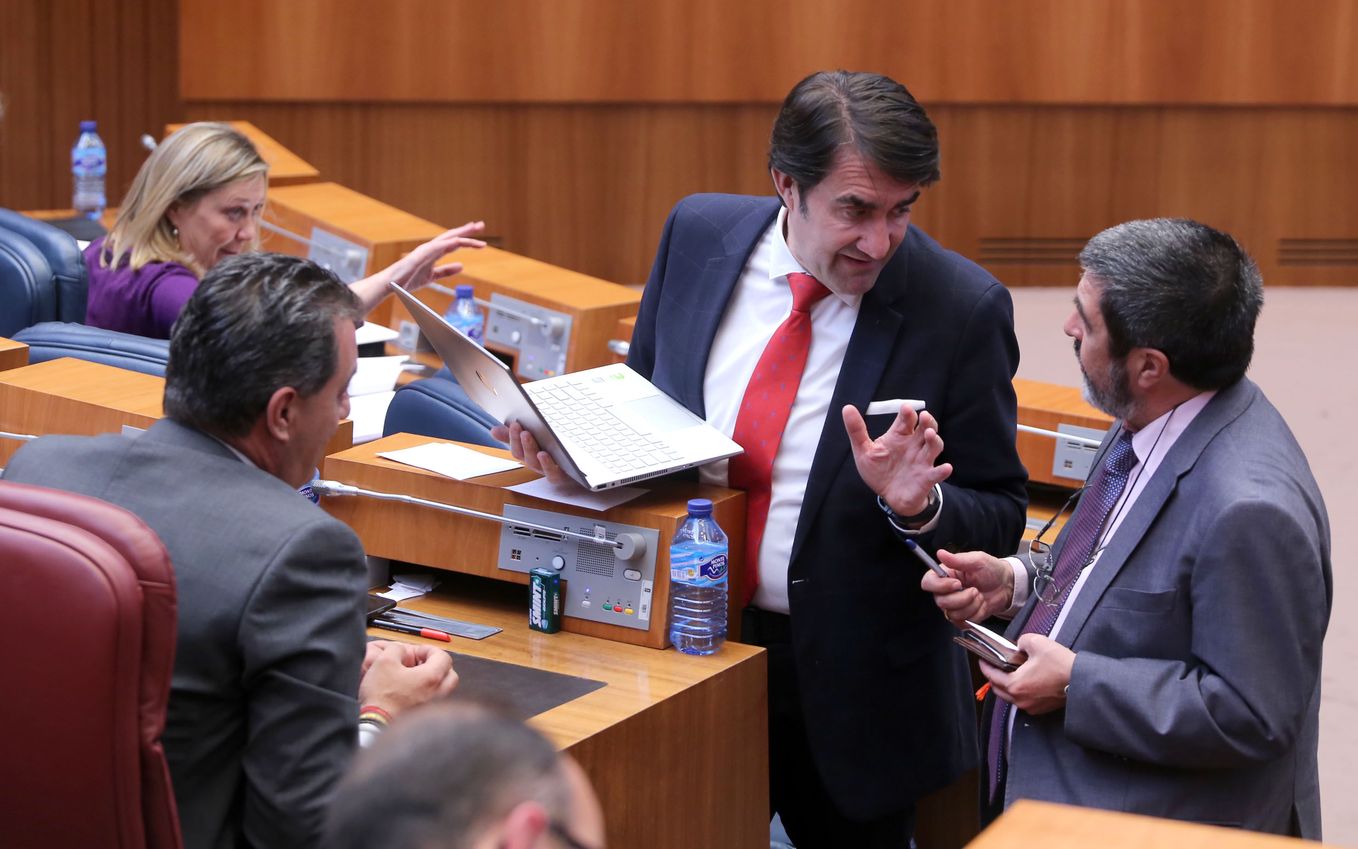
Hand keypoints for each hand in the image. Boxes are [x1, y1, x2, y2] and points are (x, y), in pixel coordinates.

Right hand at [350, 221, 486, 314]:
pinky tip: (460, 241)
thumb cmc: (408, 280)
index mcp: (433, 252)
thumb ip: (446, 271)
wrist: (391, 285)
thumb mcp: (433, 276)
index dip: (465, 238)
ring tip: (475, 230)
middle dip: (467, 230)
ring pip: (448, 239)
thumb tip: (461, 266)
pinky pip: (438, 247)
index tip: (478, 236)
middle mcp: (430, 248)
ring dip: (462, 234)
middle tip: (481, 225)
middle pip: (452, 236)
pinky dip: (450, 243)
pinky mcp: (420, 254)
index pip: (452, 242)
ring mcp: (425, 249)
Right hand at [358, 640, 457, 717]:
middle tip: (422, 663)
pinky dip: (430, 692)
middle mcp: (438, 693)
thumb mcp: (384, 661)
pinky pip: (436, 700)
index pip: (444, 657)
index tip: (417, 651)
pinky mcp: (426, 716)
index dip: (430, 650)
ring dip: (435, 679)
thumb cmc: (381, 695)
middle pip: (450, 674)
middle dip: (438, 665)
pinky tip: (413, 692)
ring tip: (417, 677)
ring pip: (444, 689)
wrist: (376, 724)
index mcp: (432, 677)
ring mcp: (434, 706)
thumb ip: (397, 649)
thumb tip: (402, 650)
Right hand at [490, 420, 571, 485]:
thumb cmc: (554, 453)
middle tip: (517, 426)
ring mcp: (547, 471)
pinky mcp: (560, 477)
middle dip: (518, 440)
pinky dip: (546, 464)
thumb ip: (514, 437)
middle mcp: (536, 465)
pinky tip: (543, 454)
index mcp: (528, 456)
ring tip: (527, 435)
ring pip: (534, 462)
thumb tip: (493, 430)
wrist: (580, 471)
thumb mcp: (534, 441)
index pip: (515, 449)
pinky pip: (551, 473)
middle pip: (523, 455)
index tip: (512, 423)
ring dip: (529, 448)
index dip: (511, 437)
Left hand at [843, 403, 951, 516]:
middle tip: (924, 416)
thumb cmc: (879, 471)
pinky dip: (943, 471)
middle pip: (926, 428)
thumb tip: (847, 408)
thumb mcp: (864, 451)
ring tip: (930, 435)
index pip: (907, 420)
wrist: (888, 497)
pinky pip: (937, 473)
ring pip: (935, 446)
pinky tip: (945, 468)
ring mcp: (922, 461)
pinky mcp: (926, 478)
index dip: (907, 414)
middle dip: (927, 422)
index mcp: (899, 436)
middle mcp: (914, 445)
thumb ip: (857, 431)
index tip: (905, 409)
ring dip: (935, 440)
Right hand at [922, 549, 1014, 624]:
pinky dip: (975, 615)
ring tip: (979, 596)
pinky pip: (963, 622)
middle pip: (941, 602)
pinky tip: (980, 605)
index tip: (957, 584)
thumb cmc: (991, 570)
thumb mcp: (977, 560)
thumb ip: (957, 559)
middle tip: (975, 590)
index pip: (928, 583)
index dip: (940, 586)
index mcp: (945, 575)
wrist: (1005, 586)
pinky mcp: (962, 617)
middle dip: (962, 598)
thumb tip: (940, 553)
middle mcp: (945, 591)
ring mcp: (953, 606)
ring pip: (953, 614)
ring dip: (971, 606)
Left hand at [979, 634, 1074, 714]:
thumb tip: (1019, 647)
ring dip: (1007, 685)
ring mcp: (1030, 707)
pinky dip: (1020, 691)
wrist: (1082, 681)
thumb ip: (1022, 641)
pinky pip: (1023, 700)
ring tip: (1011, 672)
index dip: (985, 666)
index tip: (982, 660)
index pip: (991, 676)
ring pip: (1010, 697)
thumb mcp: (1037, 642)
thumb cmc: (1059, 663)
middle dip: (994, 677)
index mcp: (1014, 685)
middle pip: (998, 689)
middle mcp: (1020, 700)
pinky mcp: (1041, 709)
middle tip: (994, 665)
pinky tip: (1026, 681)